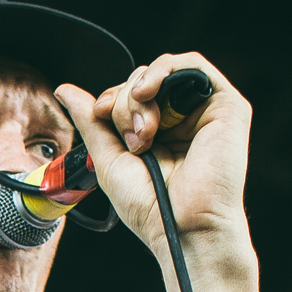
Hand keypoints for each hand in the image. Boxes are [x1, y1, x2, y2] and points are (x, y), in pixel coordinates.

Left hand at [55, 53, 251, 260]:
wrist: (184, 226)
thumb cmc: (150, 206)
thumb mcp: (108, 158)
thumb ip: (91, 121)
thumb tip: (64, 90)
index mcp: (158, 132)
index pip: (128, 94)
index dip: (111, 100)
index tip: (102, 118)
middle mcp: (182, 119)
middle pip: (143, 81)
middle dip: (125, 102)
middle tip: (132, 140)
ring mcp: (205, 111)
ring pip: (163, 71)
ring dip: (140, 92)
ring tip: (144, 130)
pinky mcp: (227, 106)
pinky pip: (193, 65)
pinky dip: (164, 70)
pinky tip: (147, 93)